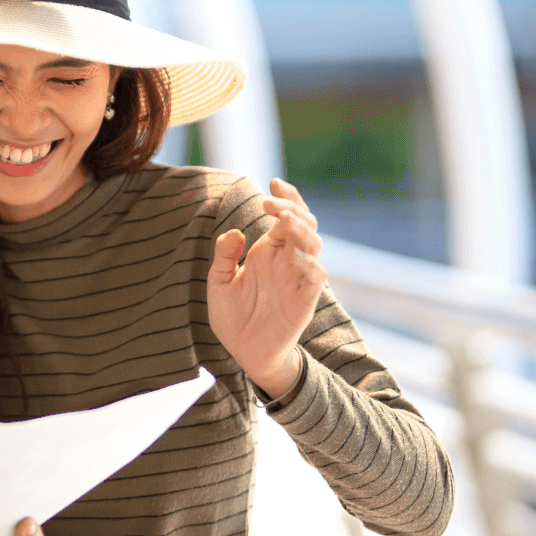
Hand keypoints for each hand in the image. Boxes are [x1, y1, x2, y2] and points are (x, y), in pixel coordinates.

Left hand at [207, 177, 326, 398]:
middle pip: (303, 224)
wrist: (244, 353)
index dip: (285, 197)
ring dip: (302, 229)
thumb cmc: (233, 316)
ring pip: (314, 245)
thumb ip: (224, 256)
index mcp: (268, 252)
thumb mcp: (219, 282)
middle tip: (269, 203)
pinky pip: (316, 277)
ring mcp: (298, 279)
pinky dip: (310, 263)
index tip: (273, 182)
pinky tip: (295, 254)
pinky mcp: (304, 300)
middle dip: (292, 208)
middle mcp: (286, 261)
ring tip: (284, 219)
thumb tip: (234, 231)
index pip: (285, 216)